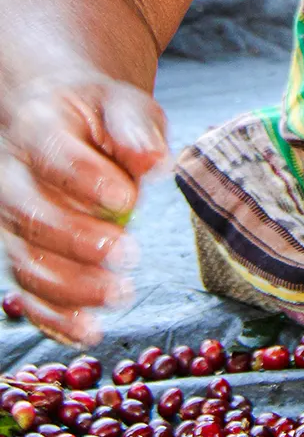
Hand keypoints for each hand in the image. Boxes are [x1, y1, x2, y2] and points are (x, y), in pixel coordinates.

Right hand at [0, 75, 168, 344]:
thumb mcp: (125, 105)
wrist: (58, 117)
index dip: (85, 180)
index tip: (126, 196)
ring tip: (121, 294)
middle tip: (129, 254)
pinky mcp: (21, 253)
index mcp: (38, 129)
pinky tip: (89, 331)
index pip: (54, 158)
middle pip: (32, 217)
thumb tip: (156, 163)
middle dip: (79, 242)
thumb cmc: (100, 116)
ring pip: (27, 262)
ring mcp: (10, 221)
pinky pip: (28, 292)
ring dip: (71, 288)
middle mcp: (12, 178)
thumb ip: (136, 130)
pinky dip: (54, 318)